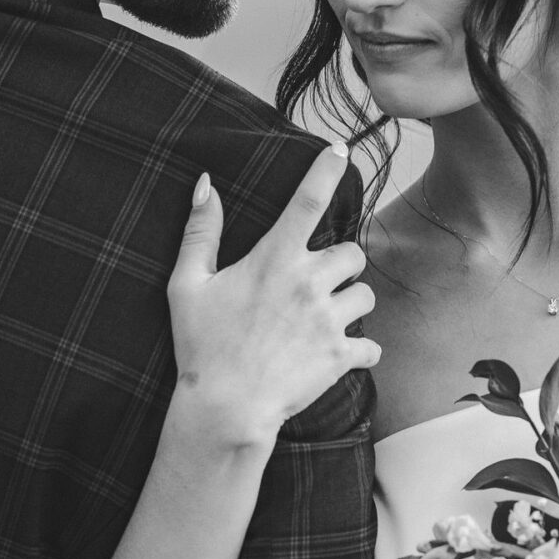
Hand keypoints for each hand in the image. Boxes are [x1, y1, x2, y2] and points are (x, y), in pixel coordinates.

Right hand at [166, 146, 378, 454]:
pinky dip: (360, 351)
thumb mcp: (187, 285)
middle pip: (352, 252)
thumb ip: (200, 232)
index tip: (341, 149)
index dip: (327, 169)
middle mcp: (308, 283)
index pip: (308, 199)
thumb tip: (204, 185)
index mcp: (274, 259)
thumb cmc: (202, 346)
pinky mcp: (340, 355)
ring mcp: (328, 320)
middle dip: (340, 264)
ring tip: (324, 319)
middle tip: (316, 282)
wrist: (225, 409)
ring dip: (350, 303)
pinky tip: (338, 355)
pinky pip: (371, 346)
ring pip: (365, 295)